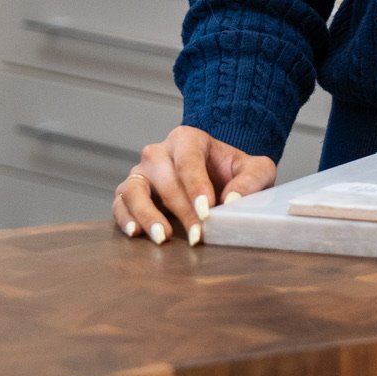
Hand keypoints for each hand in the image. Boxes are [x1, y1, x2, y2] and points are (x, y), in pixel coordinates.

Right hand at [111, 125, 276, 245]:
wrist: (219, 176)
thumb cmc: (235, 172)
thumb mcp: (256, 170)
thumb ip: (250, 181)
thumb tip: (231, 201)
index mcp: (188, 139)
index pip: (188, 160)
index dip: (196, 186)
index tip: (207, 210)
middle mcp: (159, 152)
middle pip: (165, 179)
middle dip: (182, 209)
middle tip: (197, 234)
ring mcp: (141, 172)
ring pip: (134, 190)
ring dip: (147, 215)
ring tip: (163, 236)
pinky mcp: (129, 191)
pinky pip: (120, 203)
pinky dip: (124, 218)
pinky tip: (136, 233)